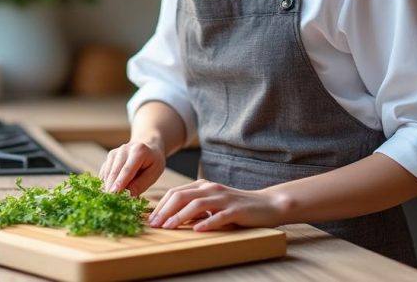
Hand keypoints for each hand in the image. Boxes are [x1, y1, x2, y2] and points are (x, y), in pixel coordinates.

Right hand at [98, 140, 165, 196]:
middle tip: (109, 202)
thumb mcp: (154, 173)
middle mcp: (123, 149)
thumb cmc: (152, 162)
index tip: (113, 193)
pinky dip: (105, 183)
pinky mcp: (108, 158)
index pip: (127, 169)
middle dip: (111, 187)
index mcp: (138, 151)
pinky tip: (108, 192)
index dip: (120, 182)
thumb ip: (140, 184)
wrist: (147, 146)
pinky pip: (104, 173)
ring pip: (107, 172)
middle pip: (114, 171)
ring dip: (107, 186)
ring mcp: (114, 153)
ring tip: (109, 200)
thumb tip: (127, 195)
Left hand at [148, 179, 288, 230]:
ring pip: (196, 204)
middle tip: (153, 224)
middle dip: (165, 210)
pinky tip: (197, 230)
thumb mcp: (212, 204)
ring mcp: (223, 198)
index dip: (161, 206)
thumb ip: (195, 207)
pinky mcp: (236, 210)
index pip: (175, 193)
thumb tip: (171, 218)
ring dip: (180, 216)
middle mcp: (211, 189)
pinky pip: (219, 216)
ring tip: (168, 227)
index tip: (150, 219)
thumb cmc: (236, 207)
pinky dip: (207, 222)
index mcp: (203, 186)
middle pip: (182, 196)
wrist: (266, 204)